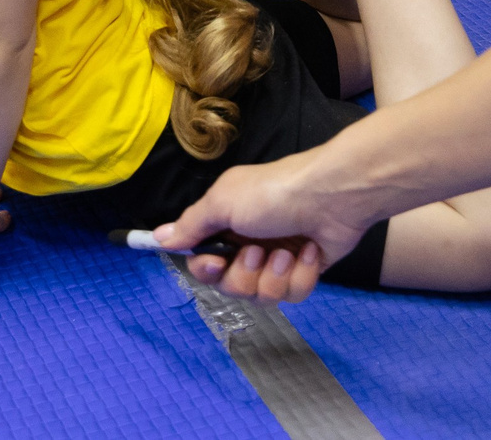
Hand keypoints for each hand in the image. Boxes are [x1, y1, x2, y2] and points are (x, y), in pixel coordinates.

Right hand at [154, 150, 372, 303]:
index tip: (214, 263)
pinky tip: (310, 251)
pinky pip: (294, 294)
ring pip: (262, 296)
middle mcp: (249, 245)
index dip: (206, 271)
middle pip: (231, 287)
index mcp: (227, 227)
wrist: (331, 196)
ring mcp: (278, 261)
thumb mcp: (223, 202)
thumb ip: (191, 225)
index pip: (204, 265)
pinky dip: (302, 274)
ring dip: (274, 276)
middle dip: (244, 275)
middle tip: (258, 251)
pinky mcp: (305, 272)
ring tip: (287, 252)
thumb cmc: (272, 194)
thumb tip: (158, 238)